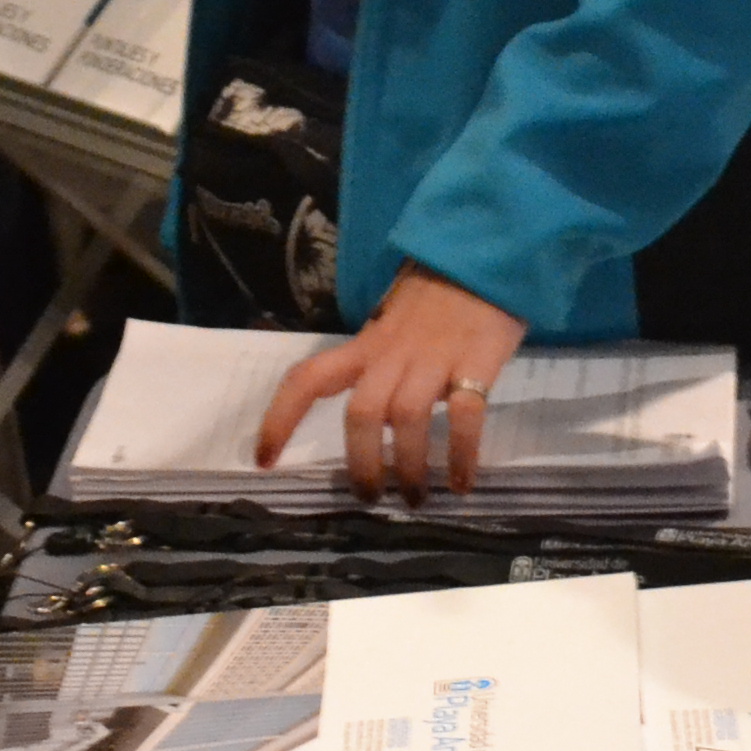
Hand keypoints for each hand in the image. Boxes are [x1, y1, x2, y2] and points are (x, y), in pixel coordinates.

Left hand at [254, 264, 528, 502]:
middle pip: (362, 412)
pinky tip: (462, 482)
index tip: (263, 459)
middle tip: (370, 497)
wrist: (487, 252)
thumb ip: (380, 362)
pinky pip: (465, 415)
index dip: (280, 419)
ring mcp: (435, 357)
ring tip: (416, 498)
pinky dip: (461, 453)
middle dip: (362, 462)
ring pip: (406, 417)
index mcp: (366, 344)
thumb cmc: (439, 295)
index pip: (308, 378)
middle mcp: (392, 353)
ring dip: (409, 466)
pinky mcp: (477, 360)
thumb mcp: (394, 322)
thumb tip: (376, 422)